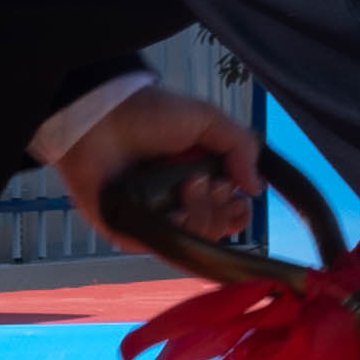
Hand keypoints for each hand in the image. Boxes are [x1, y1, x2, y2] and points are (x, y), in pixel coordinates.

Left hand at [51, 88, 255, 239]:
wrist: (102, 116)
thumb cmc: (149, 113)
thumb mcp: (207, 120)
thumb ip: (241, 146)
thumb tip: (257, 188)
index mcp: (198, 182)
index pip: (230, 214)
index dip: (237, 210)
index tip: (233, 191)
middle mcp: (178, 205)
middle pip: (217, 231)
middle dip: (219, 209)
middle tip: (207, 181)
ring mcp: (155, 221)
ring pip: (194, 241)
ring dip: (201, 215)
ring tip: (188, 185)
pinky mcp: (130, 232)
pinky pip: (163, 245)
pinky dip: (176, 231)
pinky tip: (177, 211)